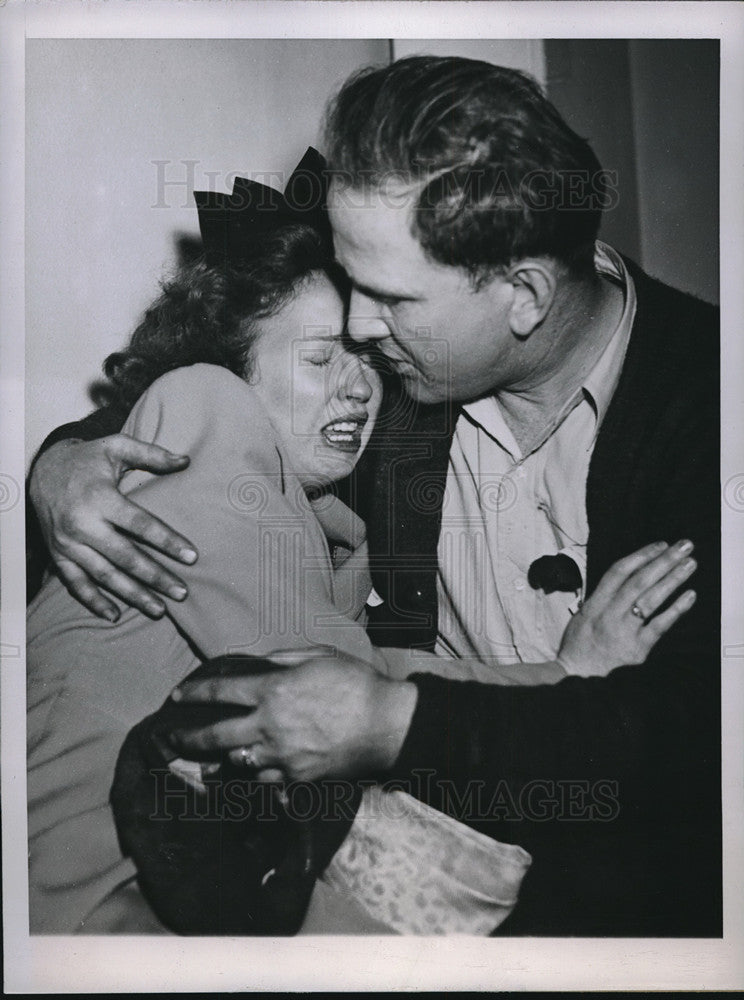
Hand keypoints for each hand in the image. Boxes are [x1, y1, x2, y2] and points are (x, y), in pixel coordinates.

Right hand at [29, 434, 197, 619]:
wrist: (42, 469)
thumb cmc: (87, 459)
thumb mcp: (116, 446)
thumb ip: (152, 454)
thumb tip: (186, 461)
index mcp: (100, 498)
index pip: (140, 525)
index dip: (167, 541)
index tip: (192, 557)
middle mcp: (82, 524)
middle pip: (125, 557)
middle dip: (155, 577)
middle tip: (182, 593)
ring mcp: (68, 543)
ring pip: (104, 575)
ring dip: (132, 595)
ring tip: (159, 609)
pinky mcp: (58, 555)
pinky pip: (76, 583)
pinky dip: (94, 601)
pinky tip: (114, 615)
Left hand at [169, 648, 418, 782]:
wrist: (386, 724)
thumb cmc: (356, 683)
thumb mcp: (319, 656)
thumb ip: (284, 658)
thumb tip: (261, 663)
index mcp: (273, 691)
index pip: (221, 692)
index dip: (194, 692)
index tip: (177, 694)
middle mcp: (270, 726)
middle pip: (215, 736)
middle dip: (189, 737)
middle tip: (174, 739)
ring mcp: (282, 756)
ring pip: (238, 761)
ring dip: (224, 758)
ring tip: (210, 759)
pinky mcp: (297, 777)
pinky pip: (266, 779)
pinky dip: (257, 774)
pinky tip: (253, 770)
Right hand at [557, 540, 696, 675]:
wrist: (578, 678)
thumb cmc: (579, 648)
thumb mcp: (582, 617)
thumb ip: (602, 598)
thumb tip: (625, 579)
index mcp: (595, 604)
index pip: (618, 572)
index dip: (641, 556)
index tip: (660, 545)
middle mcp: (609, 614)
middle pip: (639, 581)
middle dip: (663, 561)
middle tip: (683, 547)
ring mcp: (624, 631)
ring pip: (651, 599)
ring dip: (673, 580)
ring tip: (690, 565)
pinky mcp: (637, 649)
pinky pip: (660, 625)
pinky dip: (676, 609)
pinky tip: (689, 596)